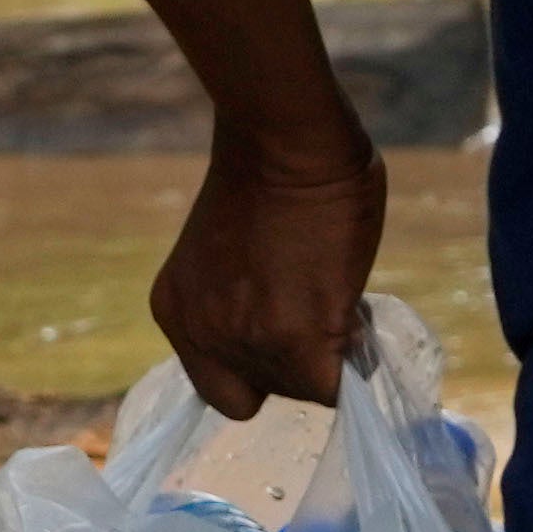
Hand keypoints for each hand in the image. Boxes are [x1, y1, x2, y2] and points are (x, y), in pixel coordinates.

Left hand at [153, 128, 387, 412]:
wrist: (283, 141)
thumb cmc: (268, 170)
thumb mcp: (226, 253)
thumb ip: (244, 298)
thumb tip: (291, 322)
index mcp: (176, 310)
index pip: (219, 386)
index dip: (260, 368)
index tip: (287, 332)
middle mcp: (202, 335)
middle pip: (264, 391)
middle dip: (298, 358)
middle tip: (320, 307)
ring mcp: (247, 341)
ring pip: (304, 389)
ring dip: (331, 352)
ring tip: (339, 295)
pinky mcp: (296, 339)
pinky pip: (335, 387)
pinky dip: (354, 361)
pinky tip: (356, 313)